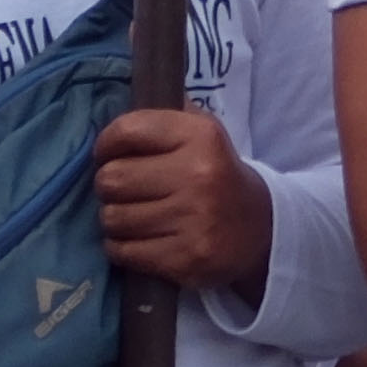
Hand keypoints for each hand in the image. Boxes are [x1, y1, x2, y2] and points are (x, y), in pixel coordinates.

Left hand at [93, 104, 264, 289]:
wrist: (260, 228)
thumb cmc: (216, 174)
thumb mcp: (203, 132)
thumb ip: (163, 115)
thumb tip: (117, 107)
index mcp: (201, 136)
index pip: (127, 130)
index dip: (106, 145)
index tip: (109, 154)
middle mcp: (198, 175)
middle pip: (111, 179)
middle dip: (109, 186)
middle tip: (124, 190)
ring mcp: (193, 221)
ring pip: (112, 218)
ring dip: (114, 218)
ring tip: (133, 215)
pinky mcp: (185, 259)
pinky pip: (122, 251)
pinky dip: (120, 247)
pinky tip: (138, 239)